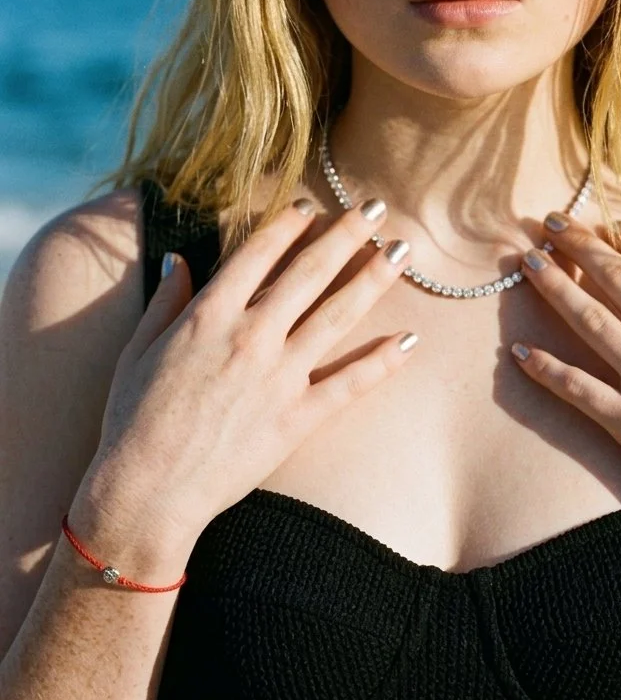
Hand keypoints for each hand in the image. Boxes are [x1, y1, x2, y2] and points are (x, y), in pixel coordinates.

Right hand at [81, 198, 416, 547]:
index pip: (259, 253)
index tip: (312, 205)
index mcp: (210, 315)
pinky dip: (383, 361)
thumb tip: (179, 259)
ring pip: (339, 315)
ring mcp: (280, 377)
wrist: (147, 493)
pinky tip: (409, 339)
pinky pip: (350, 383)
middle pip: (311, 272)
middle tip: (374, 207)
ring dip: (375, 279)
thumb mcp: (138, 349)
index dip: (289, 224)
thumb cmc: (133, 421)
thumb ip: (165, 300)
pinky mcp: (298, 418)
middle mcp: (252, 336)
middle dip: (347, 234)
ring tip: (403, 251)